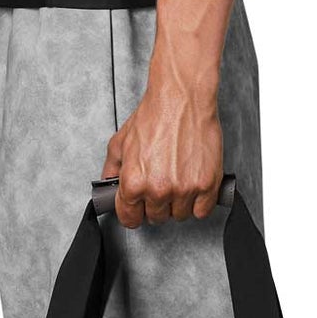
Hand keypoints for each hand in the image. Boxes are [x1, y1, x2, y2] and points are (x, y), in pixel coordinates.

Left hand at [102, 79, 224, 227]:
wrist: (182, 98)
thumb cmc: (154, 115)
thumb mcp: (120, 142)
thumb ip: (111, 169)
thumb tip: (109, 187)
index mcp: (133, 183)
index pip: (130, 219)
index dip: (133, 213)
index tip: (138, 208)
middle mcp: (158, 190)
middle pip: (156, 218)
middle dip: (156, 204)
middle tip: (160, 184)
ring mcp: (184, 189)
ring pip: (180, 215)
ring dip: (178, 203)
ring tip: (178, 180)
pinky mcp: (207, 185)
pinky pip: (202, 211)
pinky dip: (199, 202)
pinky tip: (193, 185)